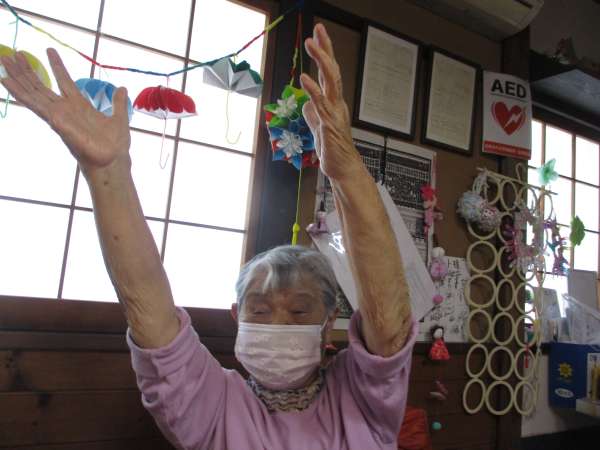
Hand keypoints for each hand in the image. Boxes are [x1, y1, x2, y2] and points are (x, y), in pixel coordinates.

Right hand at [0, 49, 130, 176]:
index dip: (57, 66)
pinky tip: (6, 81)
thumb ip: (117, 103)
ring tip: (5, 60)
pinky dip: (20, 93)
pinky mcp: (54, 121)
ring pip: (33, 92)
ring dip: (19, 77)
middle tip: (14, 54)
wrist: (112, 160)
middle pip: (42, 86)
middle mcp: (65, 109)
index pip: (64, 81)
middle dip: (28, 70)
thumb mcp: (119, 118)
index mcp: (80, 106)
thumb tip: (122, 89)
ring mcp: (58, 115)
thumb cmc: (114, 145)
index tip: (49, 50)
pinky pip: (34, 104)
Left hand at [301, 24, 362, 180]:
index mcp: (333, 102)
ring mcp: (334, 112)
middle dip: (325, 49)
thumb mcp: (318, 127)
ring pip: (330, 81)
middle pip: (332, 70)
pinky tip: (304, 78)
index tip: (319, 34)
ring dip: (321, 61)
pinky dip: (313, 90)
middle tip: (318, 30)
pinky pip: (321, 104)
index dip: (324, 52)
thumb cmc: (333, 149)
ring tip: (311, 44)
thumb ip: (313, 113)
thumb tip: (306, 103)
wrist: (343, 169)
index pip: (329, 72)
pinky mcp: (329, 124)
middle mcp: (336, 103)